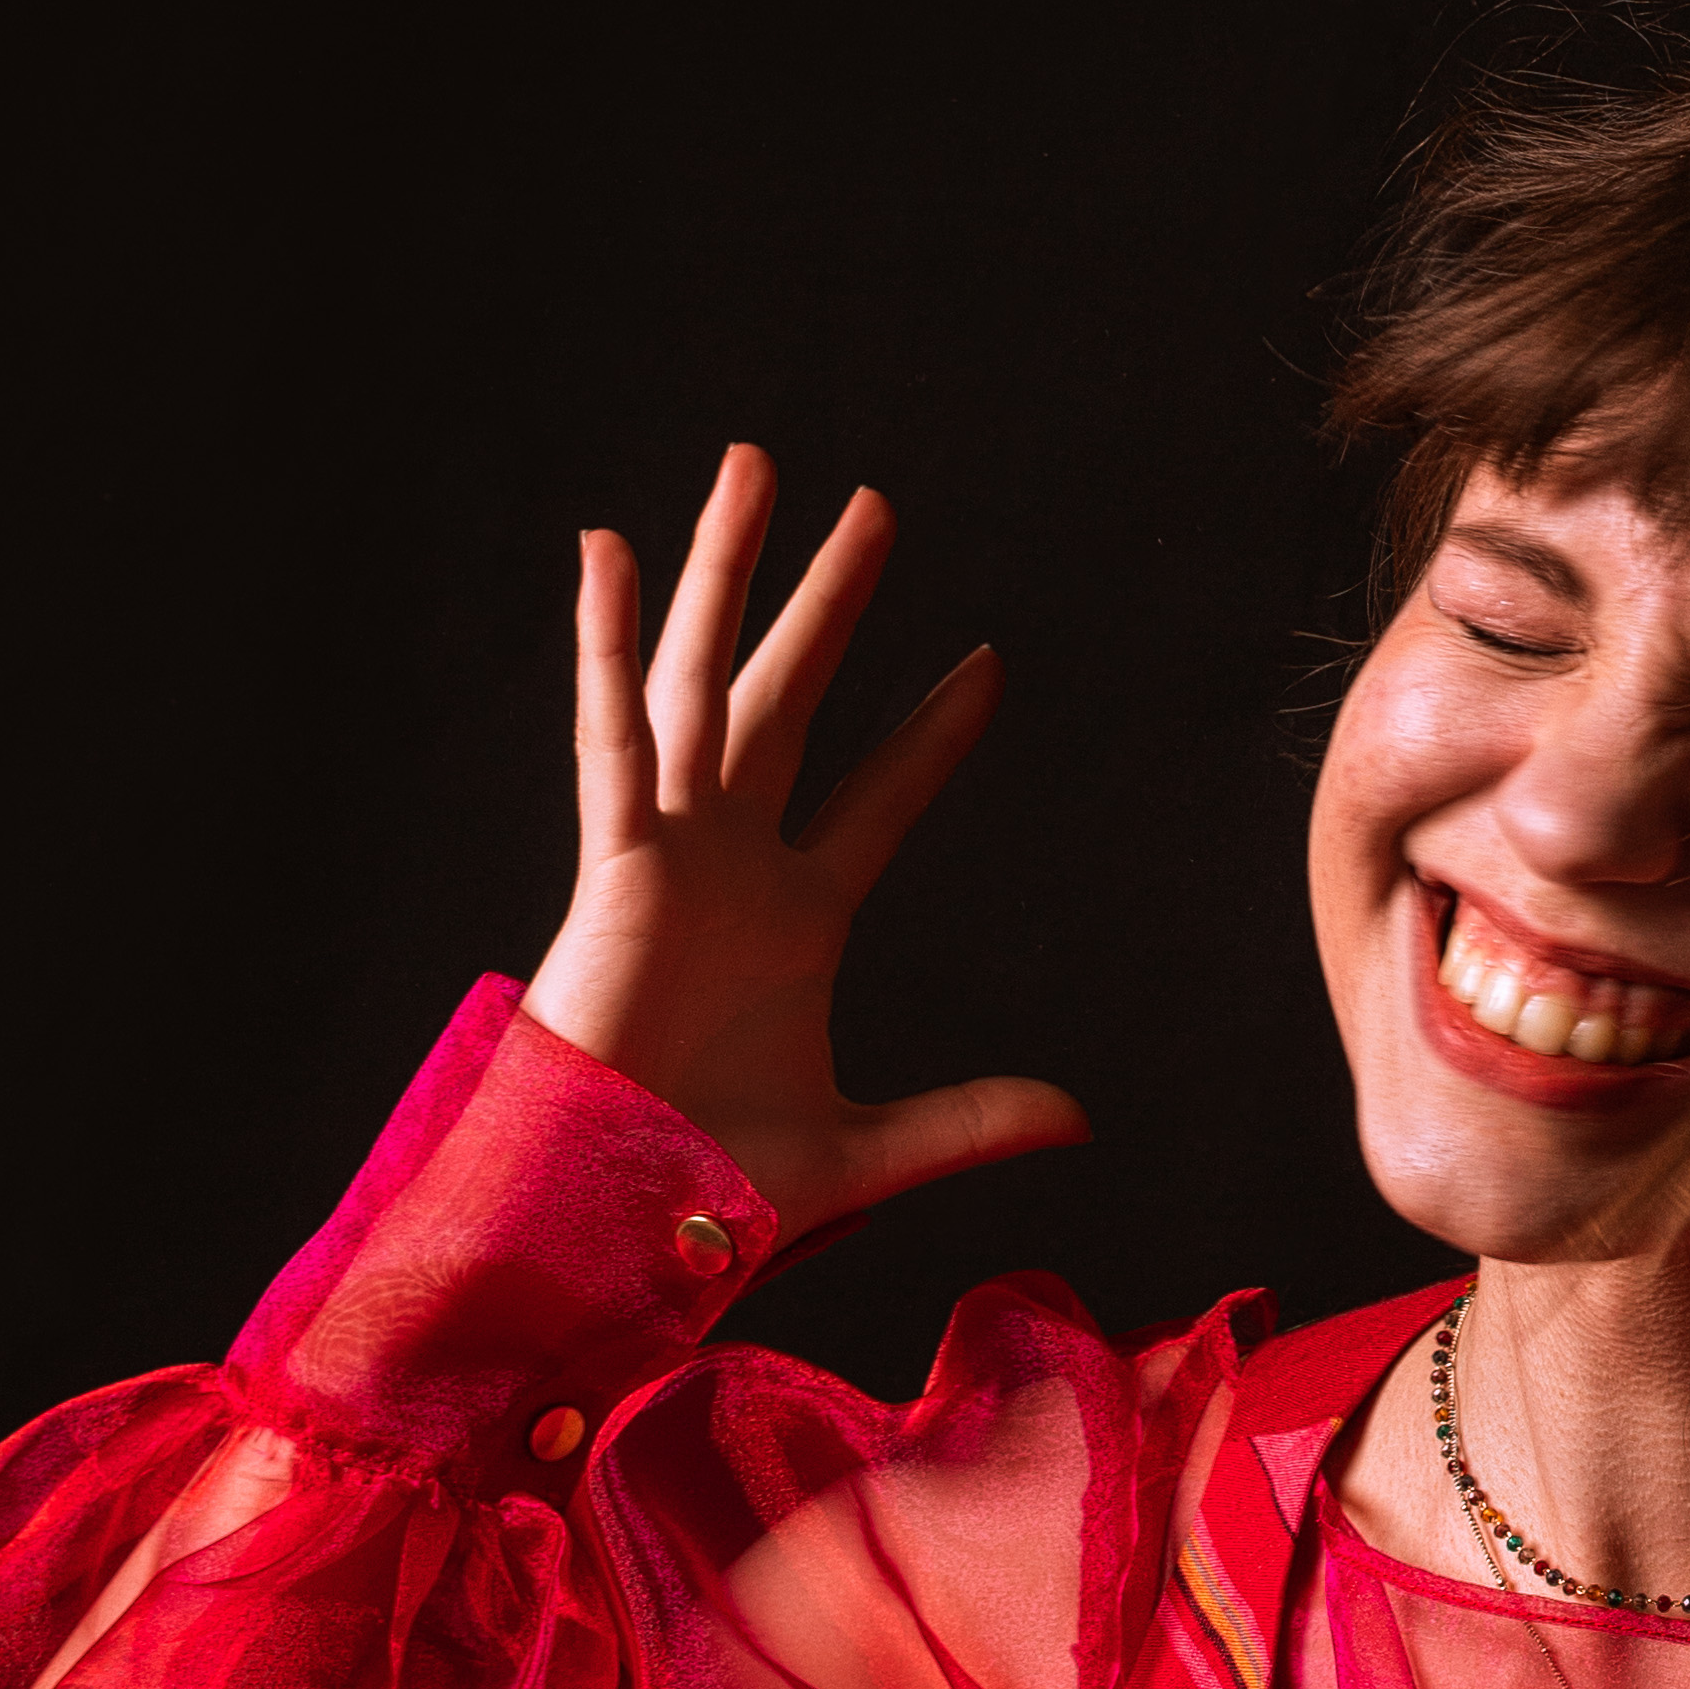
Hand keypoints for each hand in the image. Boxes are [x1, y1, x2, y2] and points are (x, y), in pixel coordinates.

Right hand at [519, 444, 1088, 1234]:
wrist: (616, 1220)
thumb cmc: (715, 1190)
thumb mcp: (872, 1151)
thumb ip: (971, 1120)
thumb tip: (1080, 1117)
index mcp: (799, 920)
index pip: (883, 797)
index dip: (934, 733)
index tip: (989, 662)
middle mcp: (737, 862)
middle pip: (792, 697)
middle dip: (833, 602)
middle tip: (876, 506)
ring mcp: (672, 850)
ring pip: (706, 679)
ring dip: (730, 574)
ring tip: (758, 469)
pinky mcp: (614, 861)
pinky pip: (612, 735)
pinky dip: (608, 644)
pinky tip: (611, 551)